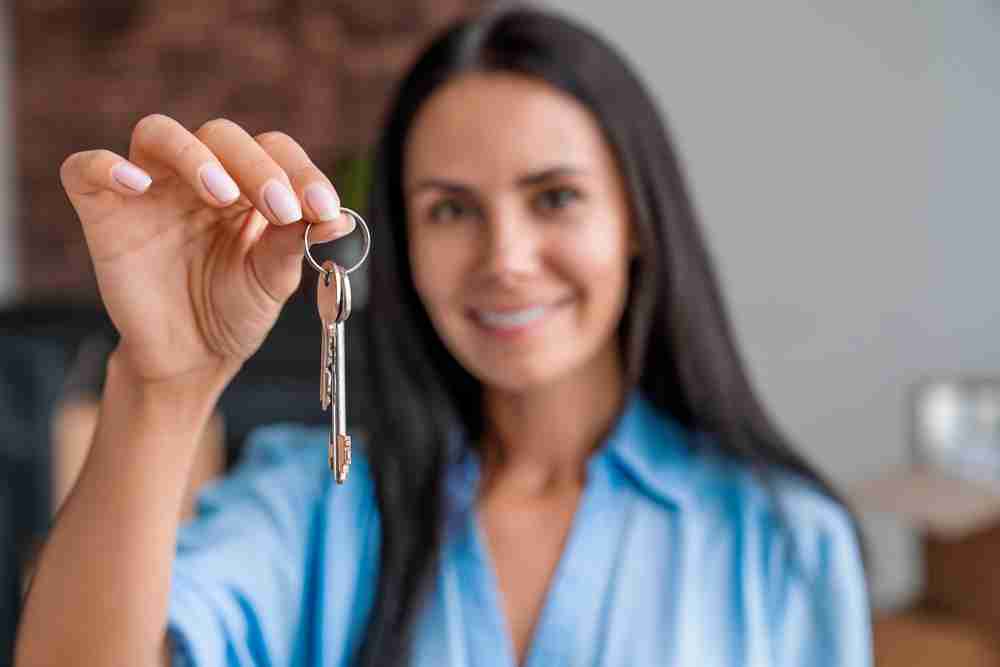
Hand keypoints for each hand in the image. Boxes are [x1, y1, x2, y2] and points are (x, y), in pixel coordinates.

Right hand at [60, 114, 352, 383]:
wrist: (191, 359)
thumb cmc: (234, 311)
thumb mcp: (273, 279)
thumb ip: (296, 242)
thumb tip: (340, 220)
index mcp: (247, 185)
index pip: (274, 150)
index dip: (301, 171)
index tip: (324, 209)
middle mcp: (199, 177)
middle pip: (222, 135)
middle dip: (258, 166)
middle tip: (282, 209)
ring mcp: (150, 190)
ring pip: (158, 133)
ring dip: (194, 155)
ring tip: (223, 196)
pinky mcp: (105, 212)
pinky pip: (86, 169)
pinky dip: (106, 166)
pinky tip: (137, 184)